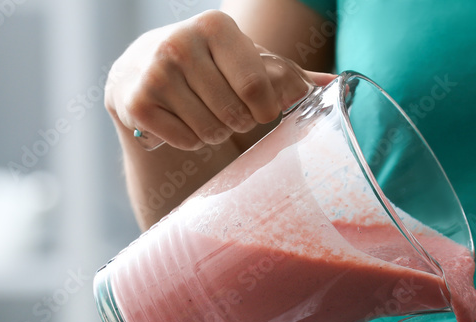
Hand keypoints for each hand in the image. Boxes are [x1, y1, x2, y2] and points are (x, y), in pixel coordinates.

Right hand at [104, 10, 331, 150]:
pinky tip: (179, 120)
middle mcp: (180, 42)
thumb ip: (289, 74)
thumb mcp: (248, 62)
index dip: (266, 110)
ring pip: (211, 132)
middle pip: (236, 115)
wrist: (141, 70)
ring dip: (215, 133)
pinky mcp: (136, 103)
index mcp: (216, 26)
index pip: (258, 88)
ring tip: (201, 111)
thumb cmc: (212, 68)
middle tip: (225, 108)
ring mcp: (154, 72)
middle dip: (239, 122)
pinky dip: (191, 141)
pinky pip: (186, 142)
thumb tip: (339, 83)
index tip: (261, 109)